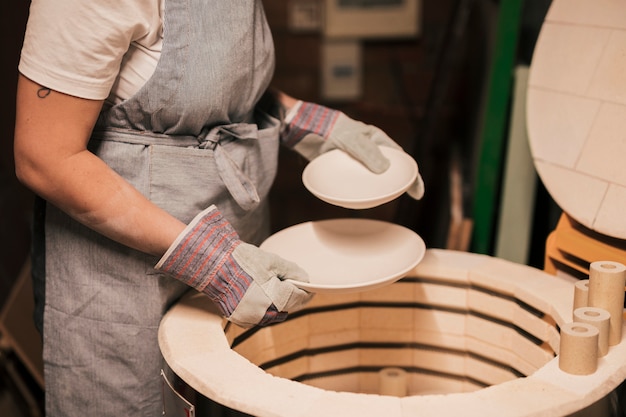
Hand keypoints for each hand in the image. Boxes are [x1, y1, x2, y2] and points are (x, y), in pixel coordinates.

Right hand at [155, 205, 312, 326]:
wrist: (213, 265)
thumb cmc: (242, 261)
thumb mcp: (272, 262)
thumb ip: (292, 272)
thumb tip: (304, 280)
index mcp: (274, 299)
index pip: (299, 298)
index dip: (306, 292)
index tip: (310, 288)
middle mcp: (263, 313)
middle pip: (286, 308)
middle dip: (290, 297)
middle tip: (290, 284)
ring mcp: (250, 318)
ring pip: (273, 314)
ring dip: (276, 303)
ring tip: (271, 286)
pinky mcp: (239, 320)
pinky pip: (258, 316)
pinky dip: (262, 308)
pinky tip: (258, 294)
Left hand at [281, 101, 423, 199]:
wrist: (302, 129)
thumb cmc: (328, 128)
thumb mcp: (350, 139)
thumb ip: (367, 153)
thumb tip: (385, 170)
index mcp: (376, 139)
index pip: (400, 158)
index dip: (412, 174)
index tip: (418, 191)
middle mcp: (368, 150)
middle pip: (389, 169)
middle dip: (399, 184)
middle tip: (408, 198)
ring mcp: (355, 160)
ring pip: (372, 177)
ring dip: (379, 189)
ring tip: (385, 202)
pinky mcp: (342, 168)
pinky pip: (355, 182)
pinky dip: (360, 191)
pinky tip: (361, 201)